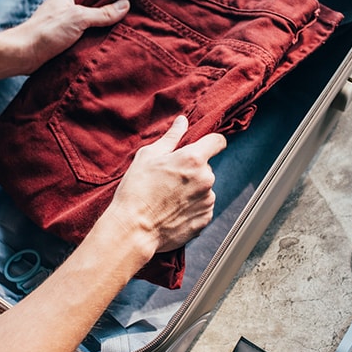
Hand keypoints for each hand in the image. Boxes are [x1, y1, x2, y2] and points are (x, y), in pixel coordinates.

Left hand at [5, 0, 129, 73]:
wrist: (22, 55)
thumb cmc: (45, 32)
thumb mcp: (78, 19)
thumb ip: (102, 13)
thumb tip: (125, 5)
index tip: (132, 3)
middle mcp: (67, 5)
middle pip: (96, 8)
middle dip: (111, 16)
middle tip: (131, 22)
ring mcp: (66, 23)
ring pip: (92, 24)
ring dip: (103, 31)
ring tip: (123, 36)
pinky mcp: (65, 39)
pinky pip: (86, 37)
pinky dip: (95, 42)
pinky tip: (106, 47)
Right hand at [104, 116, 226, 255]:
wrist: (134, 230)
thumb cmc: (137, 190)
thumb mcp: (148, 156)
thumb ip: (171, 137)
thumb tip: (183, 121)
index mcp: (193, 159)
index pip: (217, 141)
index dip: (210, 142)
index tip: (203, 147)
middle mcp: (206, 179)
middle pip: (206, 167)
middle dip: (192, 170)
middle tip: (168, 179)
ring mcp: (207, 200)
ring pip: (204, 188)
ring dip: (192, 190)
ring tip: (168, 198)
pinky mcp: (205, 219)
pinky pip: (202, 207)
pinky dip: (192, 207)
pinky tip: (172, 211)